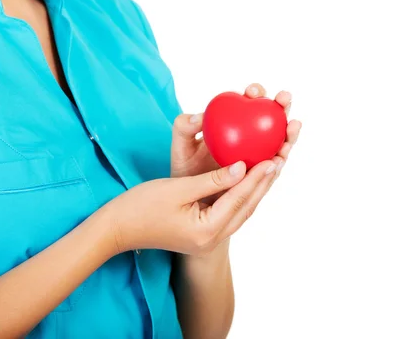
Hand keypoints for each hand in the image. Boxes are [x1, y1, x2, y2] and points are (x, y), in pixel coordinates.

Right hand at [104, 160, 277, 255]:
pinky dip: (241, 195)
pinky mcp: (202, 233)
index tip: (271, 157)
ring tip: (270, 168)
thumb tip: (242, 166)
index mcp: (207, 231)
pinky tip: (247, 180)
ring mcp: (208, 238)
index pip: (239, 199)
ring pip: (240, 211)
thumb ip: (213, 179)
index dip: (256, 177)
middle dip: (263, 184)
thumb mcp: (178, 188)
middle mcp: (212, 239)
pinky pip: (229, 212)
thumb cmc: (141, 207)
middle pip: (246, 208)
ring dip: (255, 190)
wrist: (117, 230)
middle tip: (278, 159)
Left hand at [171, 83, 301, 200]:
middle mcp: (252, 136)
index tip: (251, 93)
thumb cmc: (187, 167)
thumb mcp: (180, 146)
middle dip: (282, 105)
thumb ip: (183, 128)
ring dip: (289, 133)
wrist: (192, 198)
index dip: (255, 92)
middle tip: (282, 99)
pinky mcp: (262, 175)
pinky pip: (273, 167)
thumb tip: (199, 117)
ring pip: (279, 141)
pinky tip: (280, 158)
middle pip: (272, 117)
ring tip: (292, 127)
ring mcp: (260, 155)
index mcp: (235, 121)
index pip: (249, 101)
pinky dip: (279, 161)